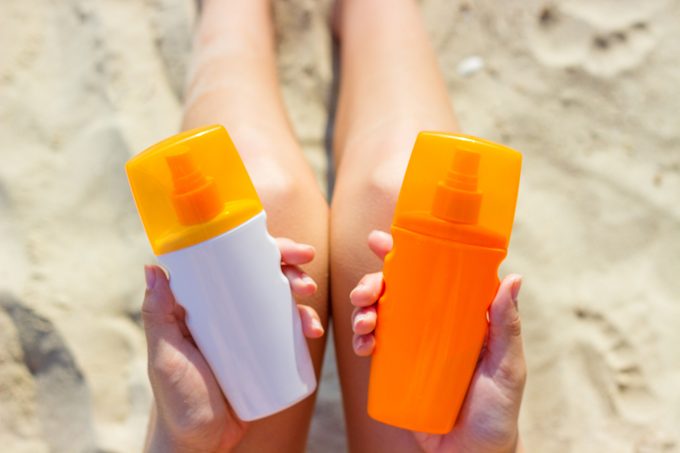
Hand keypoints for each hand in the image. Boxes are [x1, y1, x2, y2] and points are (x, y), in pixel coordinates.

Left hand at [143, 238, 323, 452]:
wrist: (200, 443)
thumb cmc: (176, 399)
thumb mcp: (165, 355)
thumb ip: (157, 315)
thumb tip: (153, 267)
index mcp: (202, 304)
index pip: (232, 263)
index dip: (261, 249)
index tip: (284, 250)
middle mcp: (226, 311)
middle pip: (261, 276)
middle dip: (289, 267)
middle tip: (305, 274)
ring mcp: (247, 331)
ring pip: (279, 299)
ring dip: (302, 292)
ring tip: (310, 302)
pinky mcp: (264, 352)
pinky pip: (288, 331)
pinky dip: (305, 324)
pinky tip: (313, 331)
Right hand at [351, 231, 525, 452]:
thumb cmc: (498, 411)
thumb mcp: (507, 366)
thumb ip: (506, 326)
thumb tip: (514, 277)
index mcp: (458, 315)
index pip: (431, 274)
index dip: (404, 254)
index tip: (381, 240)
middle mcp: (432, 325)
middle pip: (395, 290)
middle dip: (372, 283)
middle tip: (365, 292)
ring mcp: (411, 347)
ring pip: (378, 314)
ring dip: (362, 310)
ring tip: (363, 323)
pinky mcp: (396, 370)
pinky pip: (372, 347)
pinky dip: (360, 340)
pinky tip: (362, 345)